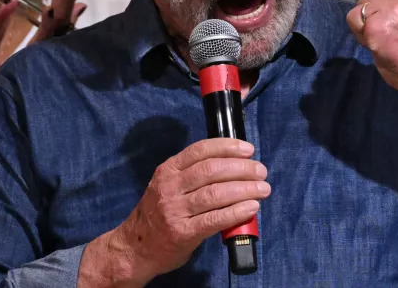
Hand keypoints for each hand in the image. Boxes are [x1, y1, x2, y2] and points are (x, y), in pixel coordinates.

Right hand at [91, 139, 269, 283]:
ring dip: (244, 189)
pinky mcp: (182, 232)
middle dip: (241, 168)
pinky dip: (236, 211)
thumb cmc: (158, 214)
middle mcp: (170, 187)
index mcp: (168, 170)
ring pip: (215, 193)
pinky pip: (214, 219)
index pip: (200, 150)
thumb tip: (234, 166)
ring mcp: (175, 210)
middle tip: (261, 171)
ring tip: (262, 189)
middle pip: (211, 170)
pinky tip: (251, 207)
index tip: (248, 149)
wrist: (135, 248)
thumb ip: (193, 175)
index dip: (227, 147)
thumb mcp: (168, 185)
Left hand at [348, 0, 397, 211]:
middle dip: (369, 27)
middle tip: (395, 53)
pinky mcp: (388, 34)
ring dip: (368, 40)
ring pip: (358, 18)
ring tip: (395, 59)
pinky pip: (359, 33)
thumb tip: (365, 2)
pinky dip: (369, 51)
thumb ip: (393, 12)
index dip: (374, 18)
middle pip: (361, 3)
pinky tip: (392, 64)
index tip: (394, 40)